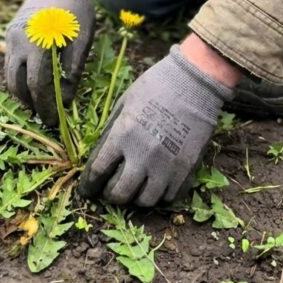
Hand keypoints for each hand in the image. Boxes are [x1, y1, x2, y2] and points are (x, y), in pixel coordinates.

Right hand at [5, 0, 94, 125]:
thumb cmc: (77, 10)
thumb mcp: (82, 40)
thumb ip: (72, 70)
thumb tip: (65, 102)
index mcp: (40, 41)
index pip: (37, 84)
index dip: (45, 106)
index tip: (54, 121)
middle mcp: (19, 40)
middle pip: (17, 84)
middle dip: (31, 104)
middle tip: (46, 117)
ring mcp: (11, 36)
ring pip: (10, 75)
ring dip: (22, 93)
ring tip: (40, 104)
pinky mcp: (9, 34)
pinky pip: (11, 62)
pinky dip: (20, 77)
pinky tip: (35, 84)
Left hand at [78, 45, 233, 207]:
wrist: (195, 81)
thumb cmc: (156, 85)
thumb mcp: (126, 102)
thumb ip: (113, 129)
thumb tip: (103, 153)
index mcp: (123, 135)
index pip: (98, 171)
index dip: (89, 185)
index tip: (87, 189)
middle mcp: (142, 155)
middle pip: (120, 193)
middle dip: (111, 195)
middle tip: (111, 191)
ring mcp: (166, 165)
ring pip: (145, 201)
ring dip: (137, 198)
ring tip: (136, 188)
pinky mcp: (186, 168)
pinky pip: (170, 196)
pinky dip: (161, 194)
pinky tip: (158, 184)